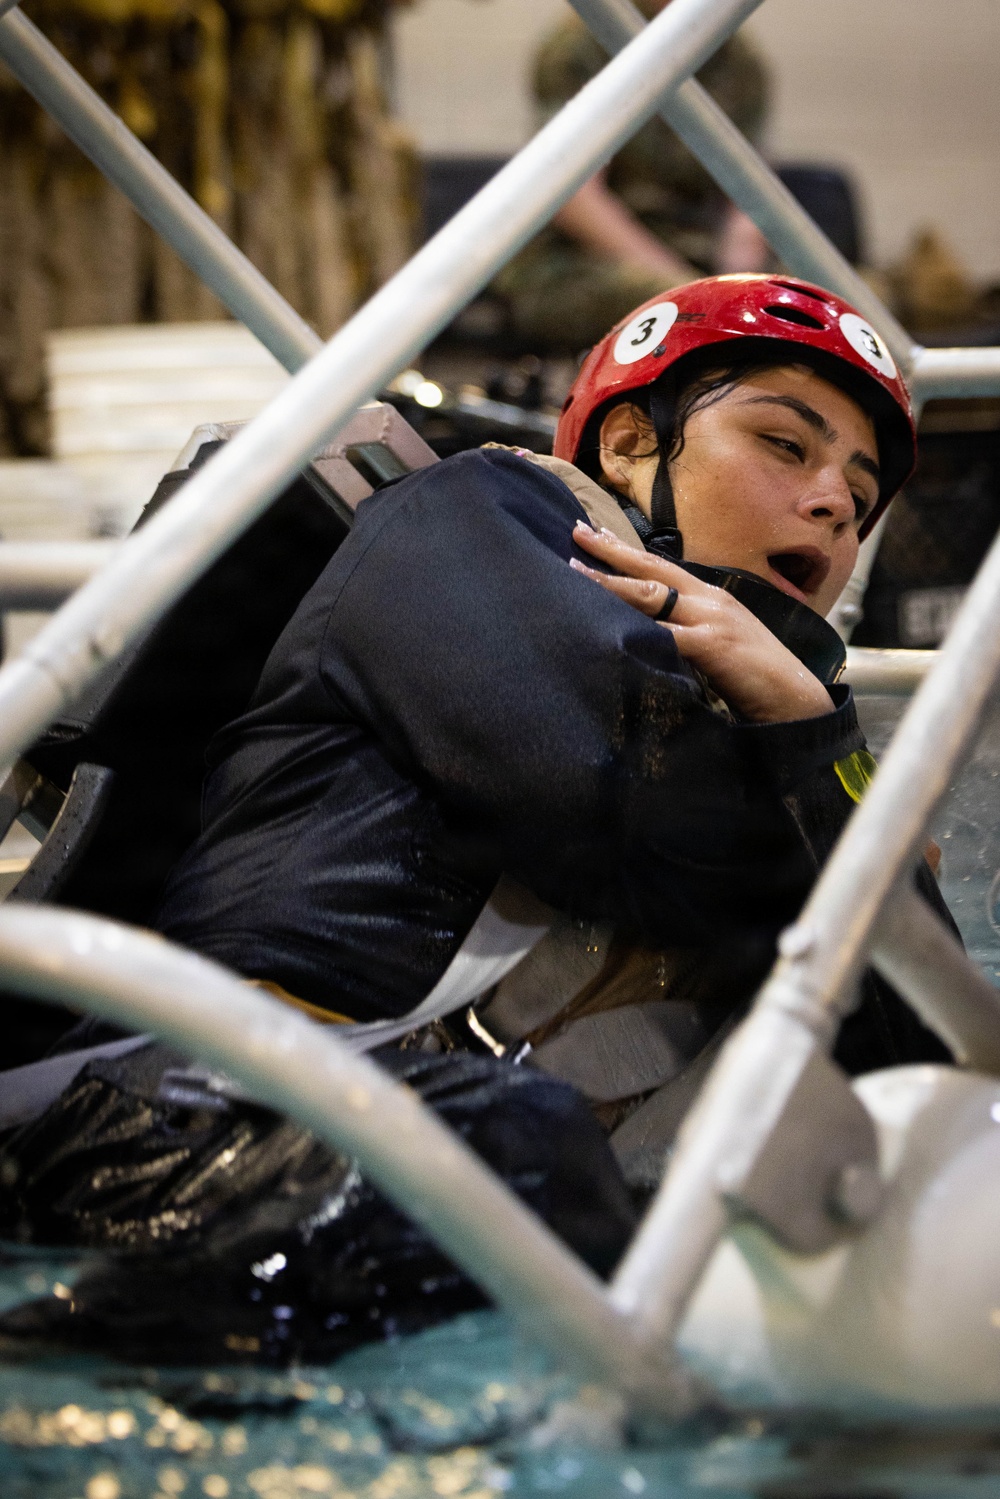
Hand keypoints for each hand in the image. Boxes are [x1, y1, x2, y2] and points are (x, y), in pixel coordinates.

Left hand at [570, 522, 834, 723]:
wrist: (797, 699)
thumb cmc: (758, 677)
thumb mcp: (722, 642)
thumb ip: (692, 631)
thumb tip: (655, 631)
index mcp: (713, 597)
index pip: (662, 567)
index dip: (627, 552)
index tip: (596, 535)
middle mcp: (710, 600)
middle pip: (652, 569)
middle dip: (611, 551)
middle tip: (576, 532)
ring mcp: (712, 619)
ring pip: (651, 595)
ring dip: (611, 583)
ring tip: (576, 572)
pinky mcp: (712, 645)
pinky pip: (664, 635)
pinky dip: (634, 629)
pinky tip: (605, 626)